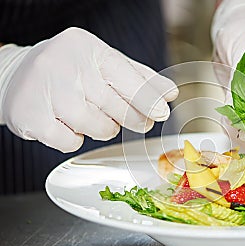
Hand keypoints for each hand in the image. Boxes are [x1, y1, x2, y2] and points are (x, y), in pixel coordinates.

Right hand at [0, 27, 177, 151]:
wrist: (18, 76)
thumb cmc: (73, 72)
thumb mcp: (106, 66)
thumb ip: (139, 79)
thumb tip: (169, 94)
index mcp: (86, 48)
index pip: (124, 76)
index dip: (146, 97)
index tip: (162, 112)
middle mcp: (62, 65)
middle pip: (112, 103)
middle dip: (132, 117)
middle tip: (142, 123)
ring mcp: (43, 90)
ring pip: (94, 125)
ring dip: (103, 128)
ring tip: (97, 118)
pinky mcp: (29, 116)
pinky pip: (69, 141)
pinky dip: (76, 139)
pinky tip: (71, 125)